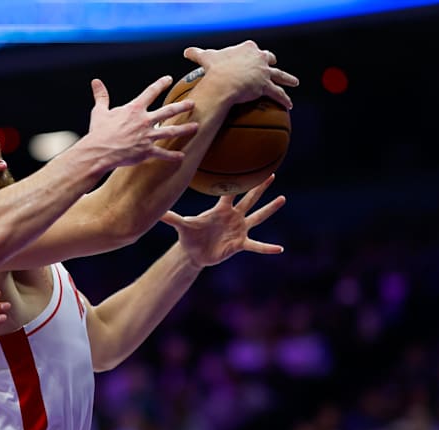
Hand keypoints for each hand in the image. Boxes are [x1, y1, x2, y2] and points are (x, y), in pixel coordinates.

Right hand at [82, 76, 199, 167]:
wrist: (99, 151)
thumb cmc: (99, 132)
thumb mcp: (100, 111)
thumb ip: (101, 96)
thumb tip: (96, 82)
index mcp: (134, 109)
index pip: (151, 92)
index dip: (160, 84)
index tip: (168, 79)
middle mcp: (145, 120)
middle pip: (168, 111)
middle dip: (182, 106)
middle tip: (192, 103)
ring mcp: (148, 136)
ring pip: (171, 131)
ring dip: (185, 129)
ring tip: (196, 126)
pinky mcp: (147, 151)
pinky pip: (163, 153)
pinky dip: (172, 156)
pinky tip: (181, 156)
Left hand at [161, 174, 284, 267]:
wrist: (194, 253)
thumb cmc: (189, 236)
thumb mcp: (182, 225)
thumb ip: (171, 217)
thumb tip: (156, 210)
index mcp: (220, 209)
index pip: (229, 191)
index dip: (236, 180)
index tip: (245, 166)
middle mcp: (233, 216)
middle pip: (249, 198)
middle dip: (259, 187)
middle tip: (271, 173)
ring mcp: (239, 229)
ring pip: (258, 217)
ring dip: (270, 209)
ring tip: (282, 199)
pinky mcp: (240, 244)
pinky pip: (256, 245)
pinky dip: (267, 248)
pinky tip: (280, 249)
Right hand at [185, 40, 299, 108]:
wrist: (222, 81)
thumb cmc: (214, 69)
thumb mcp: (205, 58)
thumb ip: (197, 54)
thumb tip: (186, 52)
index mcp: (247, 48)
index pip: (252, 48)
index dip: (253, 53)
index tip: (253, 55)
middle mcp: (259, 58)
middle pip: (268, 59)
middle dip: (271, 62)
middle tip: (273, 64)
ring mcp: (264, 72)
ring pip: (280, 75)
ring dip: (288, 79)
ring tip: (294, 82)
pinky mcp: (265, 86)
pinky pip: (278, 94)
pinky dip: (284, 99)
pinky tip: (290, 105)